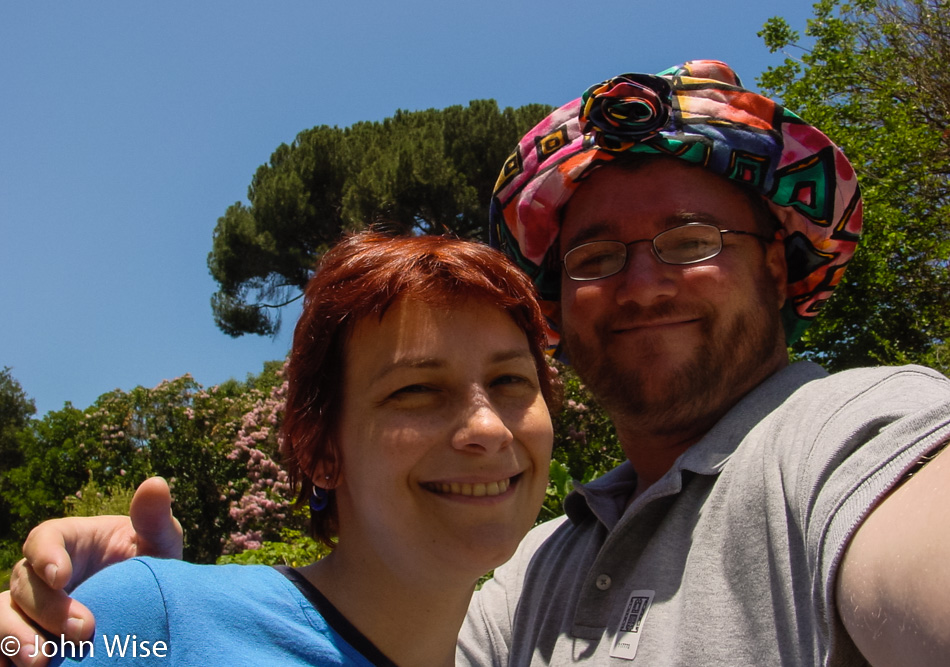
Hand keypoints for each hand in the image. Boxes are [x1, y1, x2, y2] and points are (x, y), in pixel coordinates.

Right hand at [0, 477, 181, 666]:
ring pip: (1, 616)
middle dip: (47, 610)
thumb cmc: (149, 564)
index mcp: (67, 540)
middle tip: (82, 632)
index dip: (45, 556)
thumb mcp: (158, 542)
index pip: (42, 538)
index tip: (61, 576)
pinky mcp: (26, 636)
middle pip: (22, 585)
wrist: (146, 607)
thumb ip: (154, 518)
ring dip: (14, 639)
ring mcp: (27, 607)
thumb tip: (156, 483)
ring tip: (40, 664)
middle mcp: (39, 573)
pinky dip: (3, 659)